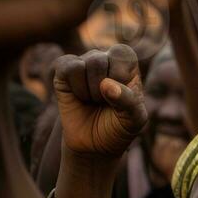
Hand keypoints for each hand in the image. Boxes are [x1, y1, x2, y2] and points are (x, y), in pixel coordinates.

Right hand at [53, 44, 147, 159]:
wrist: (94, 144)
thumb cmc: (119, 127)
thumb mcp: (134, 120)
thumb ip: (129, 102)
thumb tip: (106, 85)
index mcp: (127, 65)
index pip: (122, 53)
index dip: (120, 76)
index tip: (122, 96)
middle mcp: (105, 59)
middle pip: (98, 59)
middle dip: (101, 90)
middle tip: (104, 102)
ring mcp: (84, 63)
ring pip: (81, 64)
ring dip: (87, 91)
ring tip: (92, 100)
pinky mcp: (64, 71)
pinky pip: (65, 68)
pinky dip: (74, 88)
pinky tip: (79, 97)